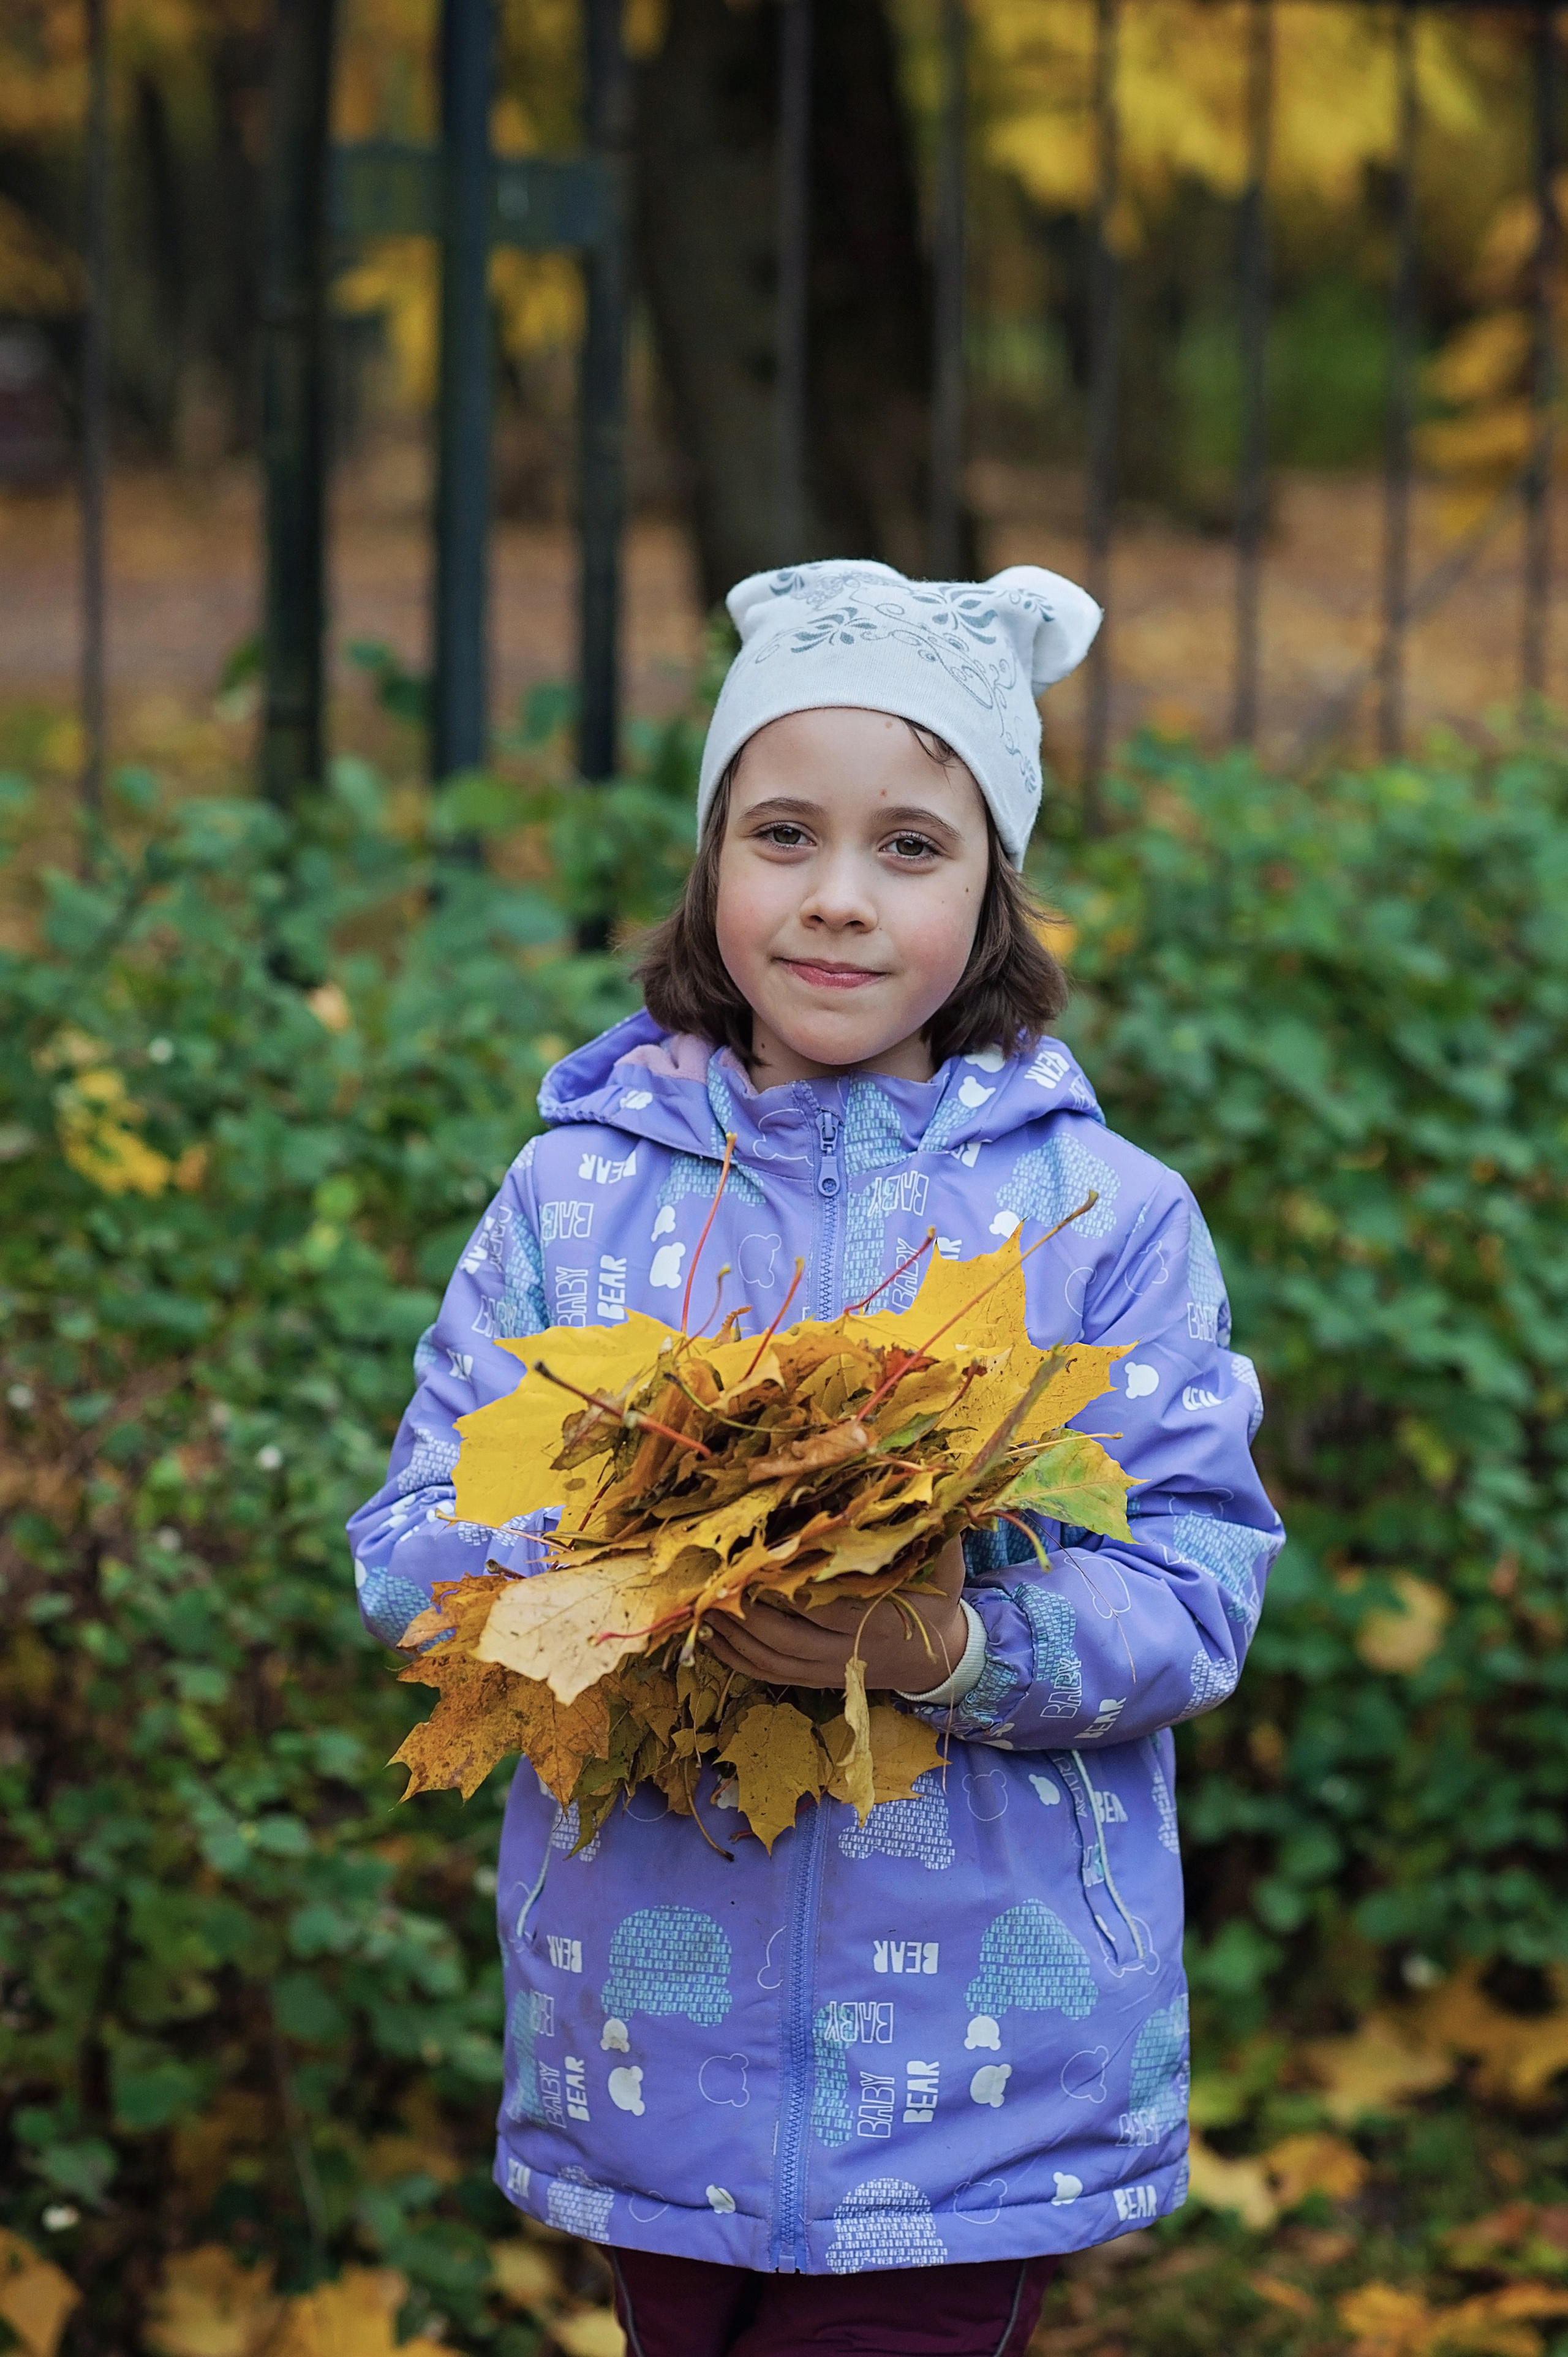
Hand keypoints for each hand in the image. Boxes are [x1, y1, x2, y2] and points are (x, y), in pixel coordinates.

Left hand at [701, 1535, 968, 1693]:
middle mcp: (850, 1651)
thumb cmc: (937, 1601)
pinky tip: (711, 1638)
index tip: (760, 1561)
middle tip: (715, 1581)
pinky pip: (769, 1675)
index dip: (791, 1588)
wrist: (939, 1657)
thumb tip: (939, 1492)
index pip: (827, 1607)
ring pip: (772, 1659)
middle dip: (748, 1611)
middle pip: (788, 1637)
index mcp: (880, 1622)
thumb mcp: (946, 1568)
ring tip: (702, 1605)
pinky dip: (737, 1660)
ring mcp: (829, 1670)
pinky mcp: (816, 1680)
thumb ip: (941, 1534)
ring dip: (734, 1635)